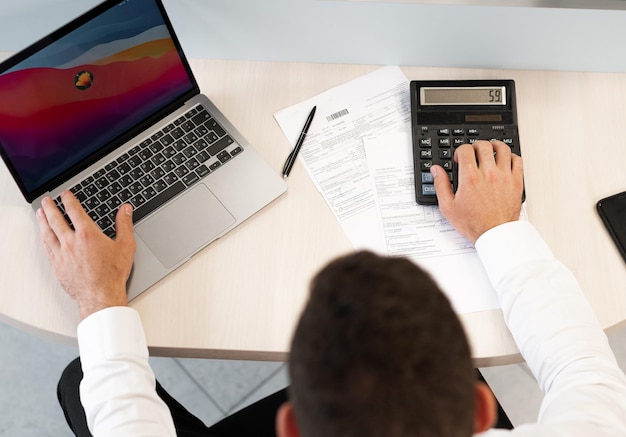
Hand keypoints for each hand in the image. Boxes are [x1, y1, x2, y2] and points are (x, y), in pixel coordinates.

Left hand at [36, 191, 135, 319]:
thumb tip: (125, 210)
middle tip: (47, 201)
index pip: (74, 212)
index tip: (65, 195)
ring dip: (43, 221)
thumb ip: (124, 225)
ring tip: (40, 214)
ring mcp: (62, 254)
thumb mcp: (125, 246)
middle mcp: (71, 242)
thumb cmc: (112, 274)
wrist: (101, 295)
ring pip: (47, 233)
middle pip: (56, 220)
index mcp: (87, 235)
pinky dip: (44, 238)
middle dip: (50, 208)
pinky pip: (47, 248)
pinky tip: (43, 236)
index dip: (68, 201)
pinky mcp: (57, 266)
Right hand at [431, 140, 523, 242]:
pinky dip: (511, 156)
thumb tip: (436, 170)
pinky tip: (505, 161)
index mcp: (470, 178)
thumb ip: (440, 185)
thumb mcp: (448, 207)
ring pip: (503, 148)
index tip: (459, 158)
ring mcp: (504, 176)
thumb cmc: (473, 223)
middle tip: (473, 153)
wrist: (494, 234)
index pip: (465, 150)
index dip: (459, 151)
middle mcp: (488, 174)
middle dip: (475, 146)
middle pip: (483, 146)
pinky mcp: (516, 182)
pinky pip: (517, 160)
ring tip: (490, 151)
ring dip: (494, 146)